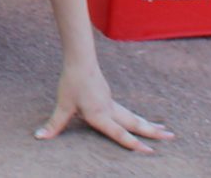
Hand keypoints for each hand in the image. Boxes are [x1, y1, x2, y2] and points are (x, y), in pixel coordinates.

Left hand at [35, 63, 170, 153]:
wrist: (79, 59)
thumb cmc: (71, 82)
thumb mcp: (62, 105)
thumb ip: (54, 124)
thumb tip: (39, 136)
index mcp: (100, 115)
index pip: (120, 133)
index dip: (134, 143)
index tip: (150, 151)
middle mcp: (110, 110)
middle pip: (135, 123)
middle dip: (153, 132)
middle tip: (171, 137)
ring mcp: (111, 102)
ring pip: (133, 116)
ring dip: (148, 124)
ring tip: (163, 130)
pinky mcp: (108, 96)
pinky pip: (126, 111)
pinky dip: (136, 118)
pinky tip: (138, 120)